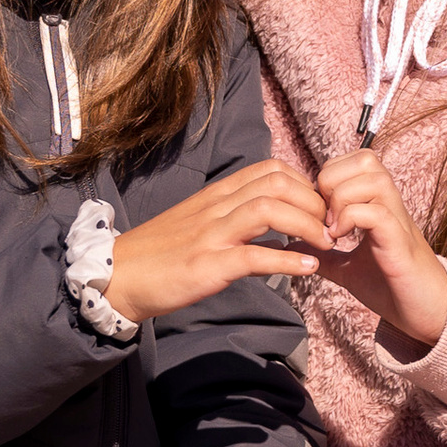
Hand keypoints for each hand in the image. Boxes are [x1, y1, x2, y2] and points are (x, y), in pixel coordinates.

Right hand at [106, 159, 338, 322]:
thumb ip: (234, 220)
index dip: (304, 184)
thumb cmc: (159, 254)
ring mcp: (212, 235)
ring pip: (269, 210)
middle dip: (313, 202)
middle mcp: (216, 208)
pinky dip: (288, 261)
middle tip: (329, 226)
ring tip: (324, 244)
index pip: (270, 170)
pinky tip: (308, 269)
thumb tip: (273, 229)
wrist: (116, 277)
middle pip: (277, 183)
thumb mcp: (198, 225)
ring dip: (306, 225)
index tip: (319, 208)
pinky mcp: (208, 265)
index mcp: (216, 195)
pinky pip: (255, 256)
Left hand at [313, 150, 446, 347]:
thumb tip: (292, 246)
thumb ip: (324, 254)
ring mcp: (398, 220)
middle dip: (335, 181)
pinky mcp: (400, 242)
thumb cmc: (392, 288)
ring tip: (332, 228)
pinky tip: (340, 239)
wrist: (427, 314)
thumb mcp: (348, 267)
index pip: (354, 160)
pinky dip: (351, 219)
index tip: (320, 211)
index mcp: (379, 204)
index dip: (330, 177)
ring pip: (373, 177)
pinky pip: (376, 212)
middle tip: (324, 216)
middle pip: (365, 158)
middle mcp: (391, 205)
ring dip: (343, 199)